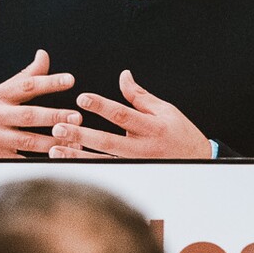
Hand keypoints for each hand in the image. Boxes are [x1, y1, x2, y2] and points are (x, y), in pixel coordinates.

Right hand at [0, 49, 79, 158]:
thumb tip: (44, 55)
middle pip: (30, 115)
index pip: (26, 85)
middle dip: (54, 116)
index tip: (70, 80)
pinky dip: (39, 161)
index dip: (49, 82)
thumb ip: (23, 77)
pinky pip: (22, 159)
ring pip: (29, 141)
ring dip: (53, 142)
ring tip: (74, 141)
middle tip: (77, 116)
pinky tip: (58, 160)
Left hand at [52, 70, 210, 159]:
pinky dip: (86, 167)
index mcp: (152, 127)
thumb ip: (139, 96)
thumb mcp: (165, 110)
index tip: (82, 98)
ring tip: (55, 150)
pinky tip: (68, 163)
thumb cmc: (180, 133)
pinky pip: (106, 172)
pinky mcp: (132, 176)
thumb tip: (123, 76)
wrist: (198, 162)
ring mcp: (136, 165)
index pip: (122, 115)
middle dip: (82, 134)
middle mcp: (143, 148)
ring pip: (102, 161)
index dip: (102, 106)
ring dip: (77, 156)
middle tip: (58, 127)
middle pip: (108, 141)